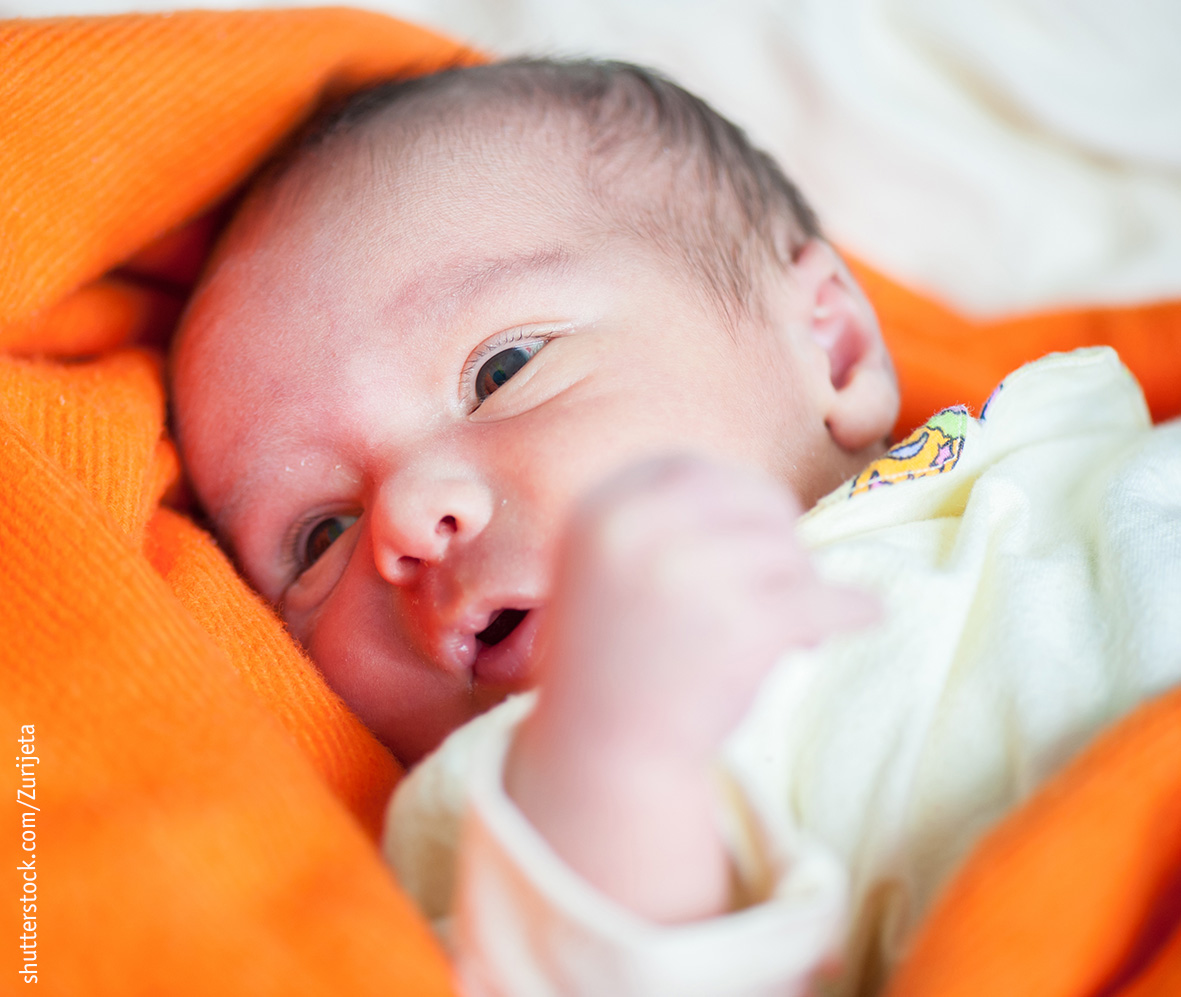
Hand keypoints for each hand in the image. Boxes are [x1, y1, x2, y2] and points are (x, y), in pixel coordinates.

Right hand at [504, 456, 876, 921]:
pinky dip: (853, 609)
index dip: (731, 494)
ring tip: (785, 632)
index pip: (690, 467)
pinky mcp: (746, 624)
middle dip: (778, 538)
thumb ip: (659, 523)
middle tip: (778, 584)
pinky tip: (865, 615)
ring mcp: (695, 573)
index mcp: (602, 510)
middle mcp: (644, 529)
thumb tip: (762, 501)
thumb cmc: (605, 664)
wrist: (600, 758)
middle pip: (754, 500)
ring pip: (791, 553)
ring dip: (799, 589)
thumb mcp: (600, 568)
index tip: (750, 525)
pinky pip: (826, 599)